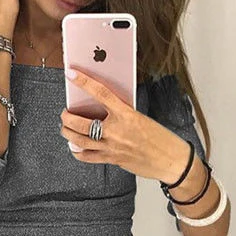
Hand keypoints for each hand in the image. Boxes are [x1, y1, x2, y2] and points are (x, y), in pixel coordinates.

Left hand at [60, 67, 190, 181]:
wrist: (170, 161)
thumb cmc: (161, 138)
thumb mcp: (142, 117)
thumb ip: (122, 113)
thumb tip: (104, 108)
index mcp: (126, 115)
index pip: (100, 93)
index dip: (83, 82)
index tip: (71, 74)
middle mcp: (116, 131)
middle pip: (81, 123)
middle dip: (67, 117)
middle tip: (65, 112)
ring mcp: (112, 148)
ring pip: (79, 141)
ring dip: (68, 133)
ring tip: (65, 128)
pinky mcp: (112, 160)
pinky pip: (88, 157)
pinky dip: (77, 151)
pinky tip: (75, 146)